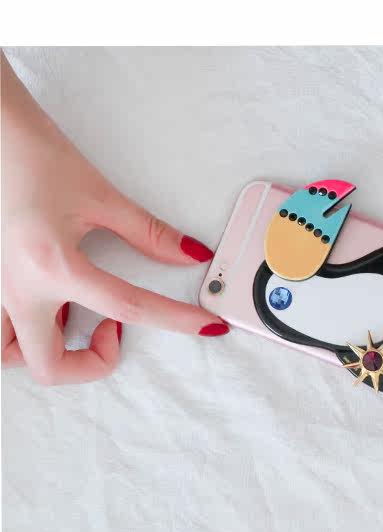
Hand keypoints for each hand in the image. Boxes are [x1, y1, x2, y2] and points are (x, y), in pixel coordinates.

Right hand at [1, 53, 228, 384]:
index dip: (176, 320)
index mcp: (53, 265)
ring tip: (74, 322)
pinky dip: (23, 334)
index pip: (129, 308)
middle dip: (92, 364)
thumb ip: (150, 234)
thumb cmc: (33, 155)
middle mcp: (18, 288)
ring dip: (48, 354)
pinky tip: (48, 307)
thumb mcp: (100, 197)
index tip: (206, 325)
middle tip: (116, 333)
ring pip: (11, 357)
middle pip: (51, 367)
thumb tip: (190, 255)